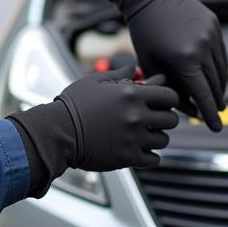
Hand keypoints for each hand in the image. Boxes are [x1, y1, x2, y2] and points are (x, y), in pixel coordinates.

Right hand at [55, 65, 179, 170]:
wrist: (57, 132)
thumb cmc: (72, 106)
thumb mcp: (93, 82)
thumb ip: (117, 74)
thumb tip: (133, 67)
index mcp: (130, 94)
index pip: (169, 96)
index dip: (168, 99)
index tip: (161, 103)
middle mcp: (136, 115)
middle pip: (170, 119)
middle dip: (164, 119)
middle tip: (153, 120)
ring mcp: (133, 138)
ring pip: (163, 140)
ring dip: (156, 137)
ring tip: (144, 135)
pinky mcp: (127, 158)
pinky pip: (153, 160)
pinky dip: (150, 156)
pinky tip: (140, 151)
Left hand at [126, 0, 227, 130]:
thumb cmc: (144, 30)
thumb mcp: (150, 63)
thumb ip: (168, 87)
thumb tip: (187, 108)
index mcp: (184, 59)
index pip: (203, 94)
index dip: (210, 114)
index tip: (216, 128)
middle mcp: (202, 47)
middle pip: (215, 84)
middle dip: (214, 102)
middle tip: (214, 115)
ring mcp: (212, 35)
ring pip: (221, 70)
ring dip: (219, 86)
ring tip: (214, 98)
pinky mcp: (215, 25)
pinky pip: (221, 53)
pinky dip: (218, 67)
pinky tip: (213, 76)